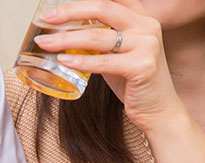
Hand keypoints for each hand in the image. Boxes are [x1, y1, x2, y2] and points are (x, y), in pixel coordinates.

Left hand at [34, 0, 183, 132]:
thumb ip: (100, 38)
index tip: (57, 6)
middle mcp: (147, 26)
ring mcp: (147, 45)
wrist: (158, 109)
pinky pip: (104, 62)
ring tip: (46, 44)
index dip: (82, 0)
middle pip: (102, 8)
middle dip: (70, 12)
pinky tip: (64, 61)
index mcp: (141, 17)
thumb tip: (65, 33)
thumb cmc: (134, 81)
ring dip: (66, 40)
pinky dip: (81, 61)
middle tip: (47, 19)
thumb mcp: (118, 52)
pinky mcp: (143, 66)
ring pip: (98, 37)